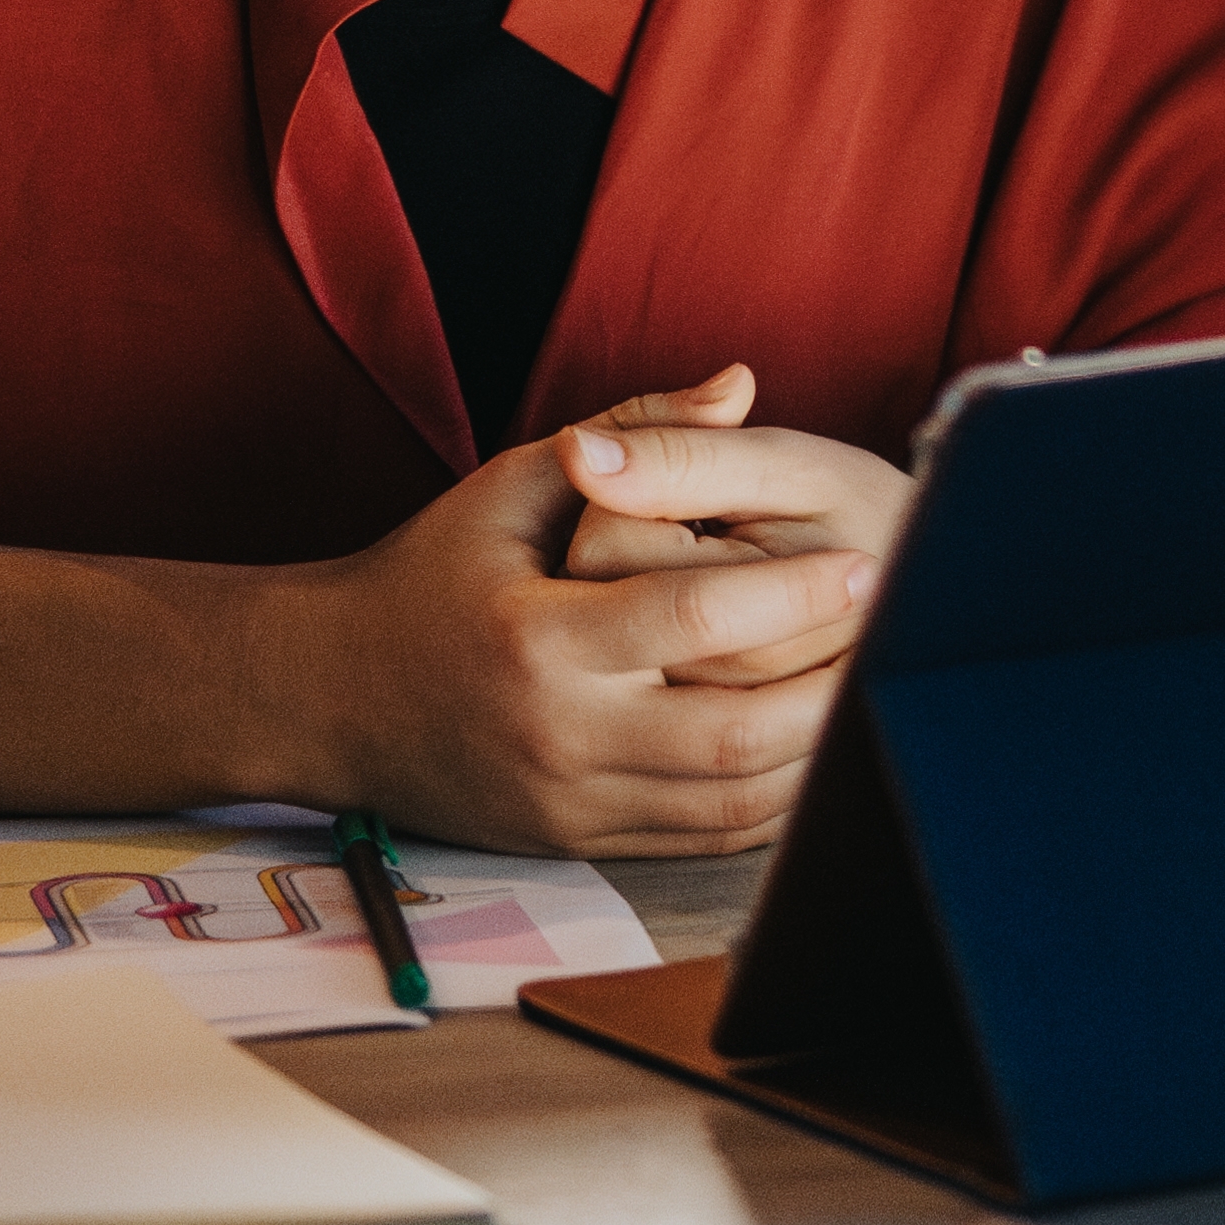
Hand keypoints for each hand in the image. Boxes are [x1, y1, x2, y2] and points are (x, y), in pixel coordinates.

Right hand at [270, 368, 906, 858]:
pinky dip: (776, 804)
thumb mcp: (509, 485)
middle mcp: (557, 733)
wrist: (325, 696)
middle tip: (899, 639)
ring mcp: (569, 801)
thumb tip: (741, 380)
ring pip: (731, 802)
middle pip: (734, 732)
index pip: (697, 620)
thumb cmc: (428, 574)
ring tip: (879, 692)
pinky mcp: (578, 843)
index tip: (868, 564)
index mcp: (537, 637)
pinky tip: (821, 752)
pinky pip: (704, 840)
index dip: (796, 594)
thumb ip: (633, 432)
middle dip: (833, 688)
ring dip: (819, 753)